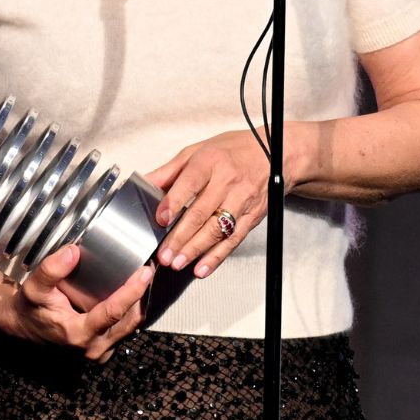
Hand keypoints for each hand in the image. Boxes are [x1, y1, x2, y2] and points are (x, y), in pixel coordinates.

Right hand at [0, 243, 151, 361]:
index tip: (145, 272)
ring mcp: (99, 353)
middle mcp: (92, 348)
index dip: (132, 292)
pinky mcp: (102, 351)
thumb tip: (73, 251)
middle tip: (149, 269)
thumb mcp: (34, 288)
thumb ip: (51, 270)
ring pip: (130, 327)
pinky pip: (124, 331)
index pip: (113, 312)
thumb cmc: (30, 308)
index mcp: (78, 334)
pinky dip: (130, 312)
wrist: (23, 328)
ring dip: (139, 303)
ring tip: (143, 278)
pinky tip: (132, 293)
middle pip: (130, 321)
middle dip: (142, 295)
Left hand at [146, 129, 271, 278]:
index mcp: (210, 161)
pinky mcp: (252, 216)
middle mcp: (227, 181)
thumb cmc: (233, 150)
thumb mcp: (199, 150)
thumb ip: (170, 171)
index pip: (189, 184)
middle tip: (164, 254)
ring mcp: (242, 200)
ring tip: (177, 263)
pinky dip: (217, 256)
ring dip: (196, 249)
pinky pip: (234, 240)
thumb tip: (144, 183)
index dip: (174, 202)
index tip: (160, 219)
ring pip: (216, 229)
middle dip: (181, 236)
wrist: (275, 154)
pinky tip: (202, 268)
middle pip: (201, 212)